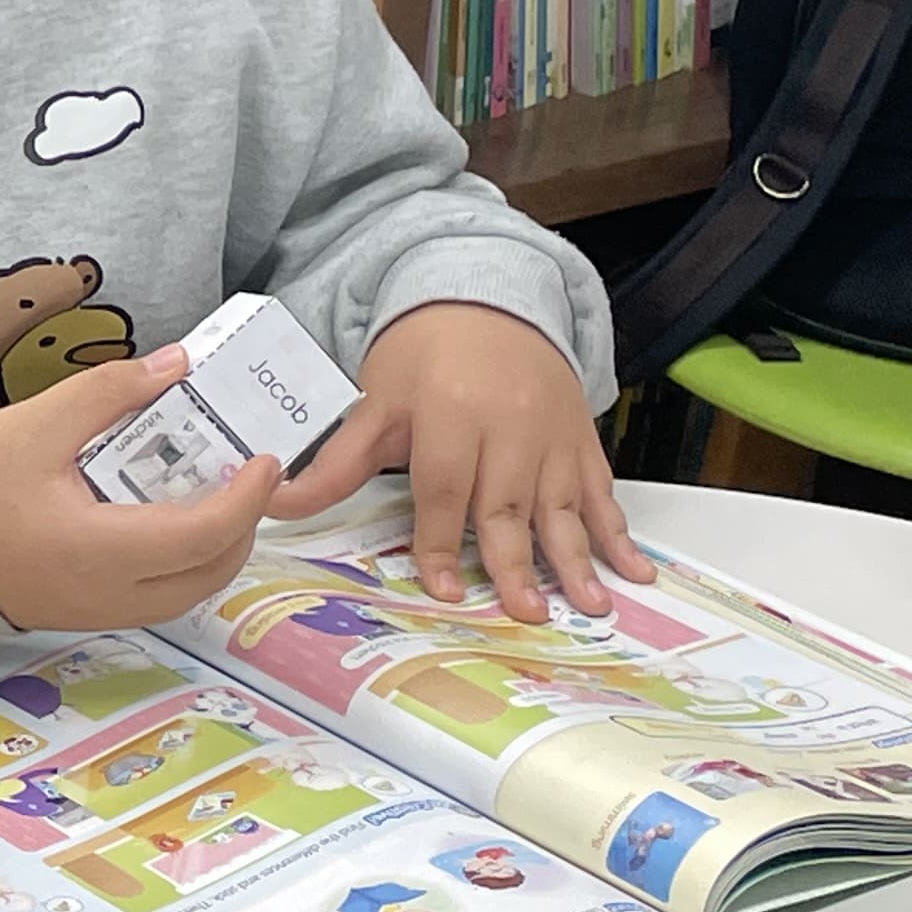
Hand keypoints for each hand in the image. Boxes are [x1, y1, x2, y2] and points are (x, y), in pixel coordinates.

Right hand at [0, 343, 280, 631]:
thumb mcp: (37, 423)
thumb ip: (110, 391)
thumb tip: (178, 363)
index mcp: (97, 549)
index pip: (201, 535)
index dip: (246, 500)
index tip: (264, 461)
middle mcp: (107, 595)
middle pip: (208, 575)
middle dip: (243, 529)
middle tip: (248, 479)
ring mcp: (98, 613)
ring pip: (188, 595)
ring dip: (216, 551)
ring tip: (217, 499)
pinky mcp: (86, 615)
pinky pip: (157, 599)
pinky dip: (183, 566)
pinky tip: (172, 523)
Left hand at [274, 301, 644, 619]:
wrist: (485, 299)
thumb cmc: (422, 356)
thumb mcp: (375, 401)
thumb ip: (336, 462)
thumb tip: (277, 503)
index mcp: (452, 409)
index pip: (446, 487)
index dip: (442, 540)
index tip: (442, 587)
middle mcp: (509, 422)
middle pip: (509, 504)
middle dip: (517, 563)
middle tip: (527, 613)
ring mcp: (552, 432)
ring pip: (564, 505)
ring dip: (577, 559)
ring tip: (590, 606)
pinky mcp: (581, 438)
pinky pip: (602, 491)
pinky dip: (619, 534)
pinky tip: (634, 570)